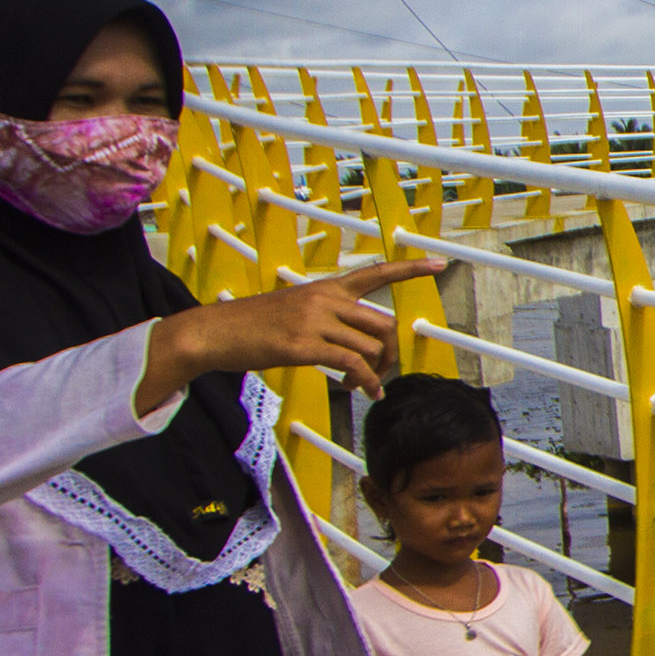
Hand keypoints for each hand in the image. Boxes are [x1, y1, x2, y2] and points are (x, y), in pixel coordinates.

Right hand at [140, 255, 440, 411]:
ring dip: (373, 374)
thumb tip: (352, 345)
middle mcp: (324, 299)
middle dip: (389, 353)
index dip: (410, 269)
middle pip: (382, 324)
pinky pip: (353, 365)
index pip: (375, 273)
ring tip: (359, 386)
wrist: (213, 333)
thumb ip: (324, 317)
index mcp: (325, 288)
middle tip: (379, 373)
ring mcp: (315, 321)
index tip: (441, 263)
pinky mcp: (304, 345)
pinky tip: (364, 392)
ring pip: (370, 348)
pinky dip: (366, 382)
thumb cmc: (250, 326)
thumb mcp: (292, 310)